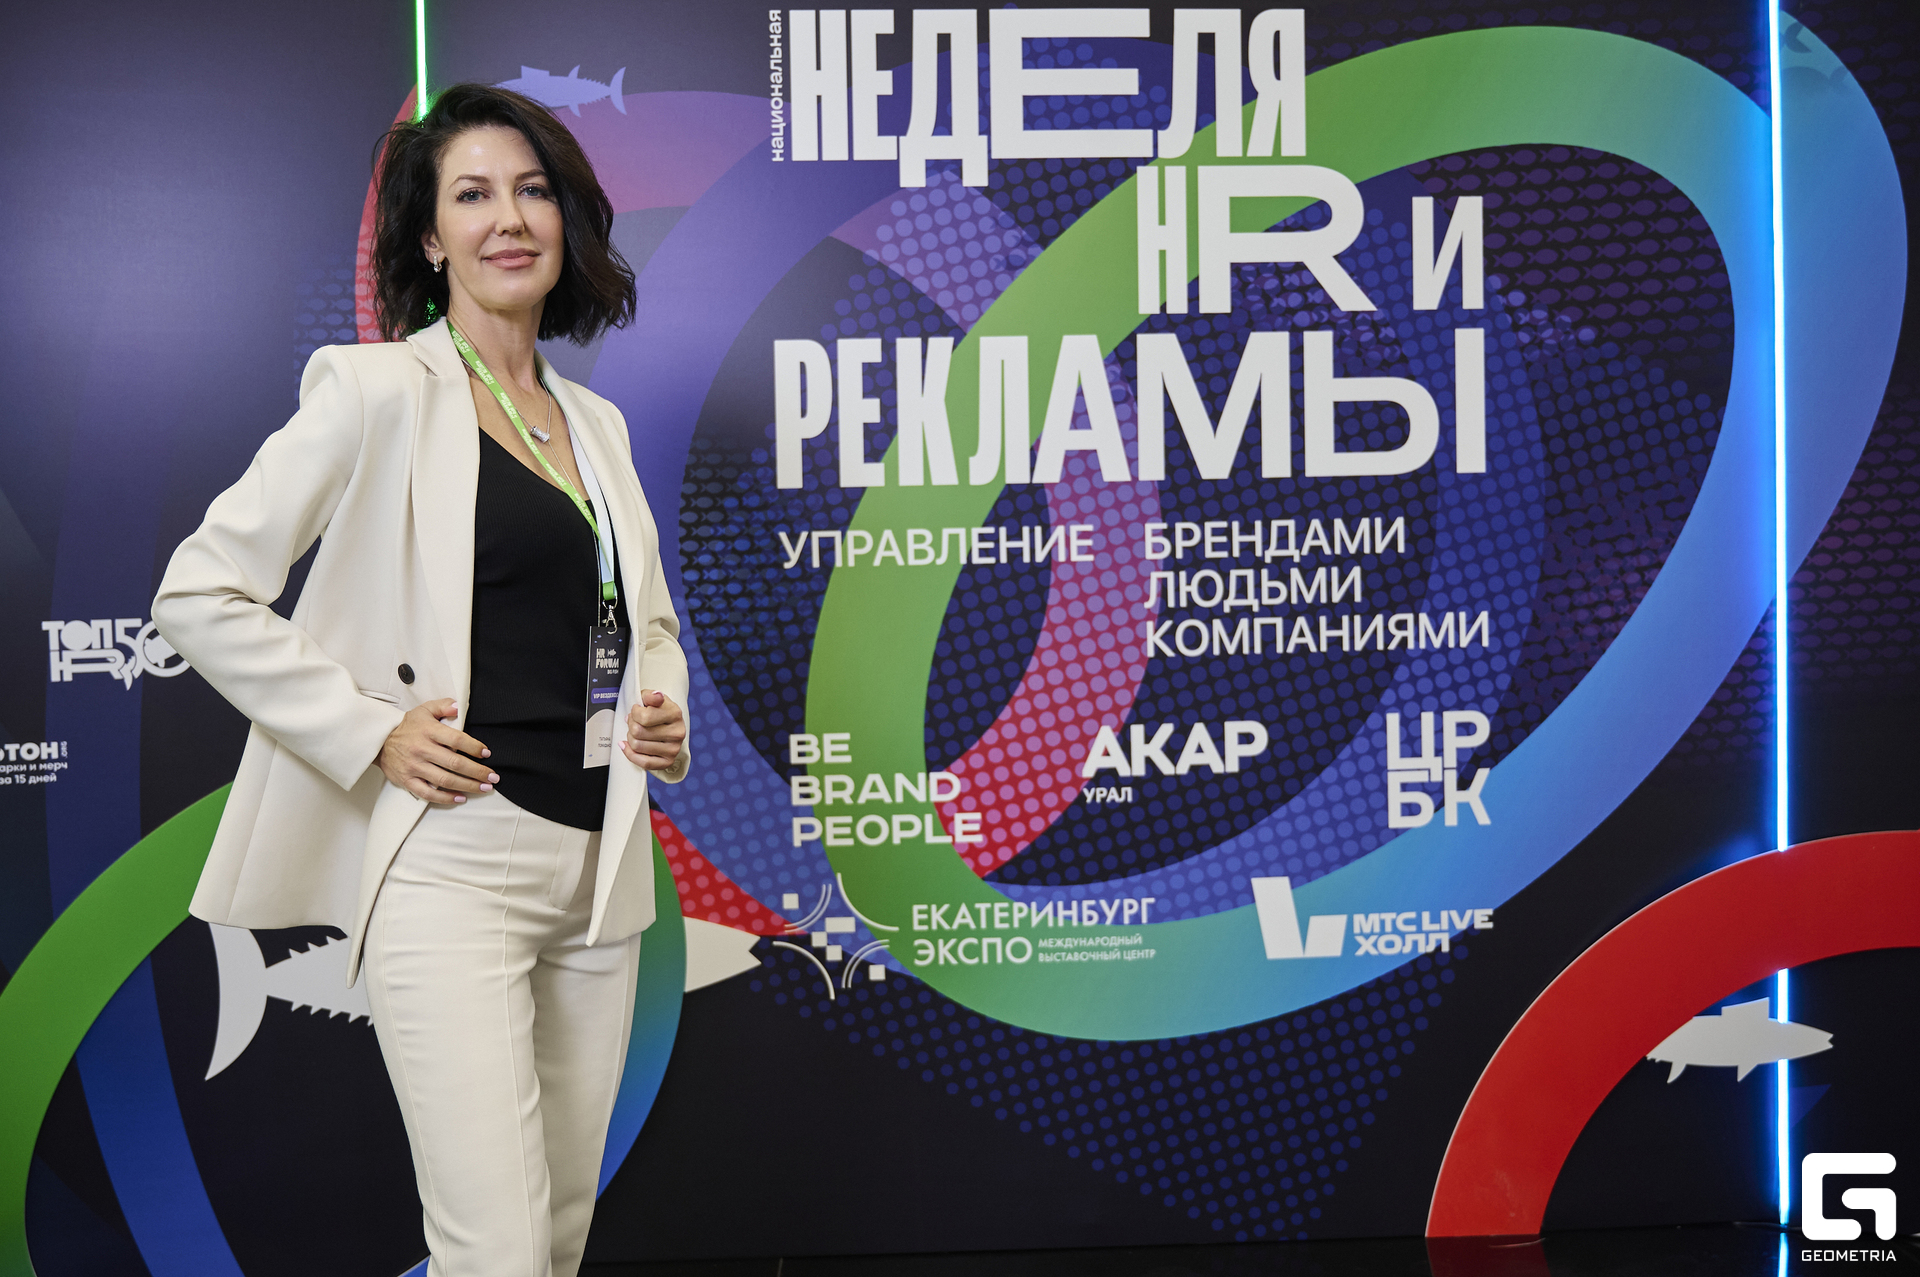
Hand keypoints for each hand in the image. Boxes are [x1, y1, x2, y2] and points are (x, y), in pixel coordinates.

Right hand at [377, 699, 497, 803]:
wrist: (379, 741)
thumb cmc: (407, 727)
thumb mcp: (424, 710)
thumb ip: (442, 706)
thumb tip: (457, 706)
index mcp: (428, 731)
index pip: (456, 739)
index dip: (473, 747)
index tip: (486, 753)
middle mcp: (422, 749)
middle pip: (454, 763)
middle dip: (477, 771)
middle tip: (493, 776)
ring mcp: (414, 767)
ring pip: (445, 780)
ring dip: (467, 785)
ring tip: (484, 788)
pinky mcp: (407, 780)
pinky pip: (428, 793)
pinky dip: (445, 798)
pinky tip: (460, 797)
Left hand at [623, 690, 685, 770]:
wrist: (668, 726)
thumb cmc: (657, 711)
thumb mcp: (652, 698)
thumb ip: (650, 695)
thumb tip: (656, 696)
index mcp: (675, 713)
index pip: (644, 716)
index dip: (634, 713)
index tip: (637, 711)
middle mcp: (677, 732)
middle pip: (638, 732)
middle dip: (631, 725)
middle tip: (634, 722)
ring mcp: (674, 749)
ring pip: (637, 746)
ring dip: (630, 738)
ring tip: (635, 732)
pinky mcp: (668, 762)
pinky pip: (643, 763)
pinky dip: (630, 754)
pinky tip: (627, 746)